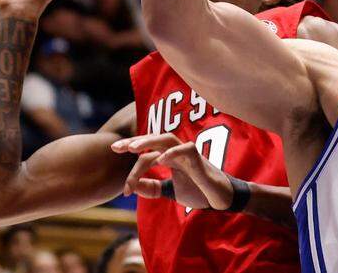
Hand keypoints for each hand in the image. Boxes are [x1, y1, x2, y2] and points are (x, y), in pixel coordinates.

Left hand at [112, 134, 233, 209]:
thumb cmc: (200, 192)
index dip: (133, 169)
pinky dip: (172, 152)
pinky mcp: (200, 161)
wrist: (222, 199)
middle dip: (134, 141)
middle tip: (115, 147)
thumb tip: (133, 186)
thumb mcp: (171, 191)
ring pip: (168, 138)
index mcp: (171, 157)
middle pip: (154, 138)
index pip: (147, 154)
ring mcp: (189, 154)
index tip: (125, 190)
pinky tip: (160, 160)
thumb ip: (153, 187)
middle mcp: (178, 152)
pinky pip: (186, 149)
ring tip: (133, 148)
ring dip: (149, 141)